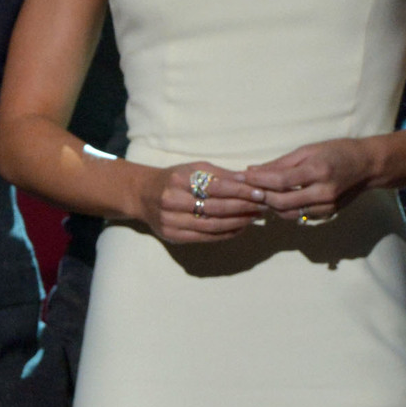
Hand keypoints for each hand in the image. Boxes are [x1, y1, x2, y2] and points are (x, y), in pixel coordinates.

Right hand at [131, 162, 264, 243]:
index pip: (217, 187)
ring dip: (238, 222)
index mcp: (179, 179)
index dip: (241, 191)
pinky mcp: (173, 235)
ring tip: (255, 217)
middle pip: (216, 208)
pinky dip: (226, 234)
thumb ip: (220, 175)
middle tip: (263, 206)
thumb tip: (249, 180)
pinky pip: (205, 237)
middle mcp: (172, 201)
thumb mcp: (193, 169)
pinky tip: (239, 228)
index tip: (261, 193)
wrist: (142, 195)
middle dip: (244, 207)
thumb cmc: (173, 179)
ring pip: (212, 225)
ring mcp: (171, 221)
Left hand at [245, 139, 380, 221]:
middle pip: (282, 202)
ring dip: (269, 206)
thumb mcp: (308, 150)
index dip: (258, 180)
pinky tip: (275, 200)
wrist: (368, 166)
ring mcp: (327, 206)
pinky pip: (299, 215)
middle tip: (244, 189)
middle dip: (260, 196)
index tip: (241, 176)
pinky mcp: (328, 214)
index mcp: (318, 171)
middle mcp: (324, 191)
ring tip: (257, 194)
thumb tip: (252, 170)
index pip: (281, 180)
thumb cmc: (337, 151)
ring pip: (289, 213)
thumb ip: (280, 163)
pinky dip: (284, 210)